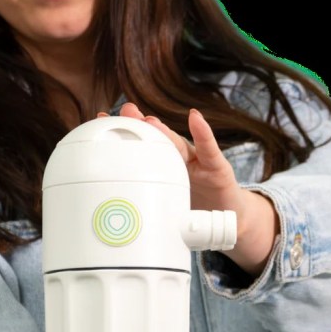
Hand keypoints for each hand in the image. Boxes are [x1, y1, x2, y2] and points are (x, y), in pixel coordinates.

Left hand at [98, 103, 278, 277]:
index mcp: (164, 169)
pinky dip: (203, 134)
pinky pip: (209, 150)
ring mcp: (198, 161)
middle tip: (124, 112)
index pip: (141, 148)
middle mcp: (179, 160)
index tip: (101, 119)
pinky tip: (195, 118)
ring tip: (150, 121)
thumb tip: (111, 219)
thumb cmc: (195, 210)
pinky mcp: (217, 168)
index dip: (123, 135)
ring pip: (178, 144)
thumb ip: (146, 206)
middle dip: (140, 124)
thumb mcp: (166, 209)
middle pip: (157, 140)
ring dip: (164, 131)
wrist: (228, 219)